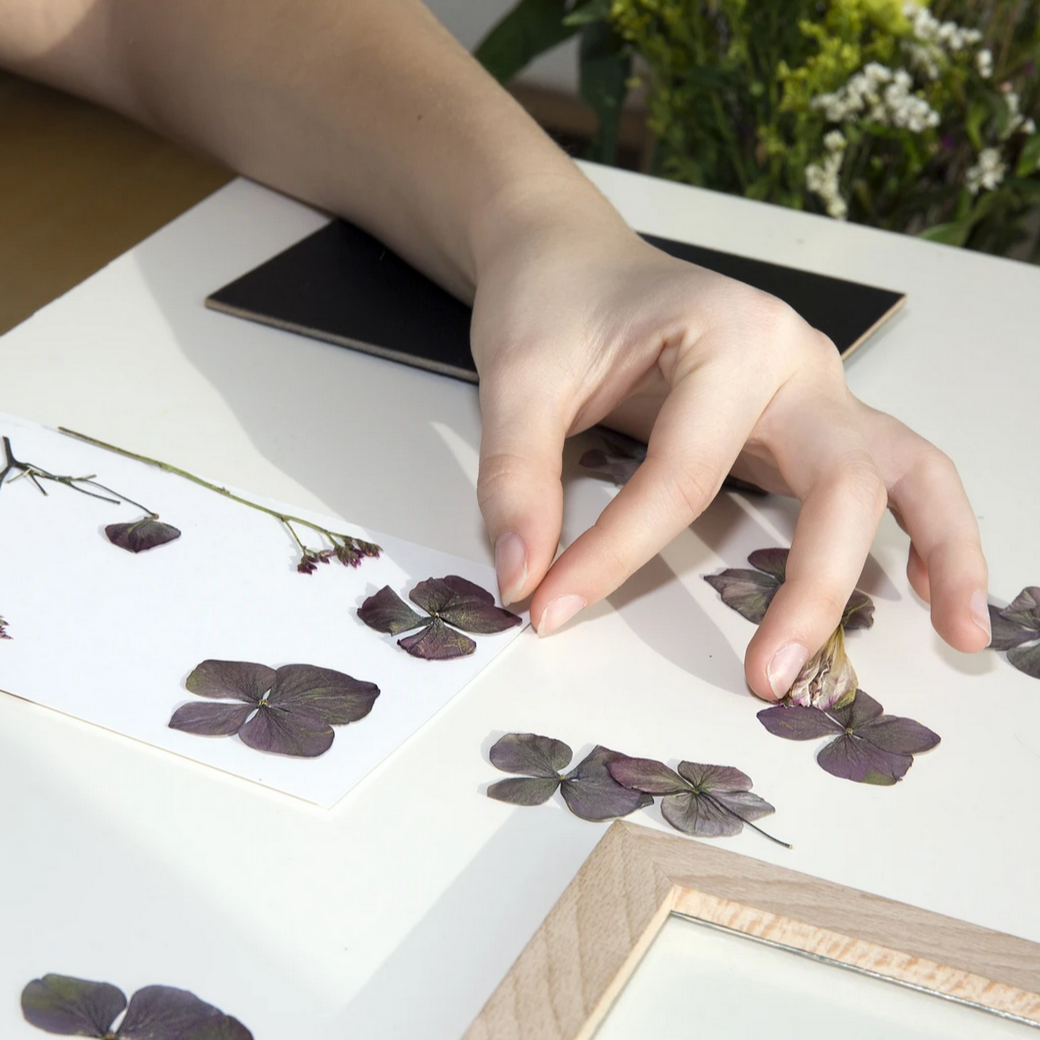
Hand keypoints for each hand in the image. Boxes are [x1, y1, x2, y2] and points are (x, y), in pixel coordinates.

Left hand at [470, 215, 990, 700]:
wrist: (571, 257)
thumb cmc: (555, 303)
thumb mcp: (518, 378)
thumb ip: (518, 479)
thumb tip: (521, 580)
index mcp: (730, 335)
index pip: (683, 476)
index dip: (614, 555)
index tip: (550, 606)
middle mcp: (794, 360)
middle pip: (840, 480)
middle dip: (811, 588)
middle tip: (769, 677)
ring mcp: (810, 389)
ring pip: (903, 470)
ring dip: (942, 550)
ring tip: (960, 634)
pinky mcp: (803, 419)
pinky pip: (886, 472)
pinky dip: (919, 528)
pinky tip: (922, 586)